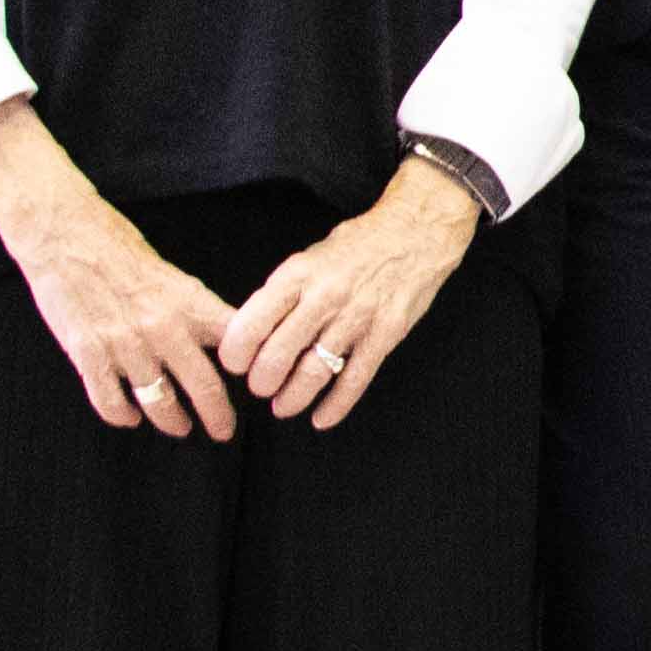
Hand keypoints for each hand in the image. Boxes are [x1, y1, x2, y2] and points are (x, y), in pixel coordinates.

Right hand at [0, 99, 243, 436]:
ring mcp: (125, 344)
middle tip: (224, 431)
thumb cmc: (118, 246)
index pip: (238, 346)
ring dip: (172, 421)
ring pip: (159, 402)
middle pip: (205, 387)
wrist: (63, 232)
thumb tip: (220, 340)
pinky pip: (110, 401)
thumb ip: (192, 310)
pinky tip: (130, 418)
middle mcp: (163, 327)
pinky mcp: (88, 353)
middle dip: (219, 417)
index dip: (253, 372)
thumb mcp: (171, 275)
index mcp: (190, 302)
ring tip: (180, 428)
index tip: (259, 389)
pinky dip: (123, 416)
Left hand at [220, 166, 481, 432]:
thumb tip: (255, 332)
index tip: (234, 364)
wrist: (416, 232)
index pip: (254, 321)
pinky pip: (355, 379)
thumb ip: (284, 292)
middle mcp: (325, 296)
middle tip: (260, 388)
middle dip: (262, 381)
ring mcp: (357, 317)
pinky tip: (322, 418)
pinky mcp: (385, 334)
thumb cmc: (357, 245)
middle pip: (279, 353)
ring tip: (283, 406)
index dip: (237, 351)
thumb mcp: (310, 257)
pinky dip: (336, 405)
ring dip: (293, 397)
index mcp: (298, 274)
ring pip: (314, 372)